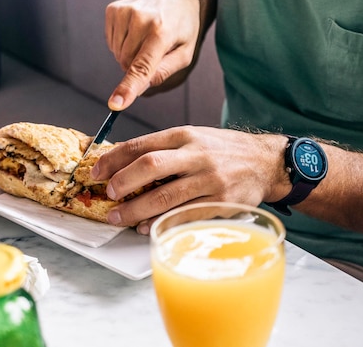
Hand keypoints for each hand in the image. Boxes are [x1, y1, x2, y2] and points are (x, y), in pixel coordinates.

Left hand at [90, 126, 290, 233]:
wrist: (265, 162)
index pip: (141, 144)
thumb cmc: (224, 151)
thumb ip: (165, 149)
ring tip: (118, 217)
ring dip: (135, 209)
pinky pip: (184, 216)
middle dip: (122, 182)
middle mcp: (196, 155)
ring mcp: (209, 179)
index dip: (114, 159)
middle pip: (150, 166)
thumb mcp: (195, 138)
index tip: (96, 171)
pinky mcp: (220, 202)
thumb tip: (124, 164)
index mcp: (185, 135)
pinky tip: (146, 227)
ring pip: (164, 196)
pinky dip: (160, 223)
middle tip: (107, 194)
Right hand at [104, 0, 199, 109]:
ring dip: (129, 55)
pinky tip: (136, 32)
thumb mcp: (185, 53)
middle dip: (137, 67)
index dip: (128, 87)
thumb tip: (138, 90)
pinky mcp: (113, 9)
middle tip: (153, 52)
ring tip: (146, 39)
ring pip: (117, 54)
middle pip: (126, 64)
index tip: (115, 104)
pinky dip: (122, 44)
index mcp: (162, 32)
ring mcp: (124, 11)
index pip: (142, 66)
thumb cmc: (182, 28)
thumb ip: (163, 73)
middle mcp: (140, 18)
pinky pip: (111, 42)